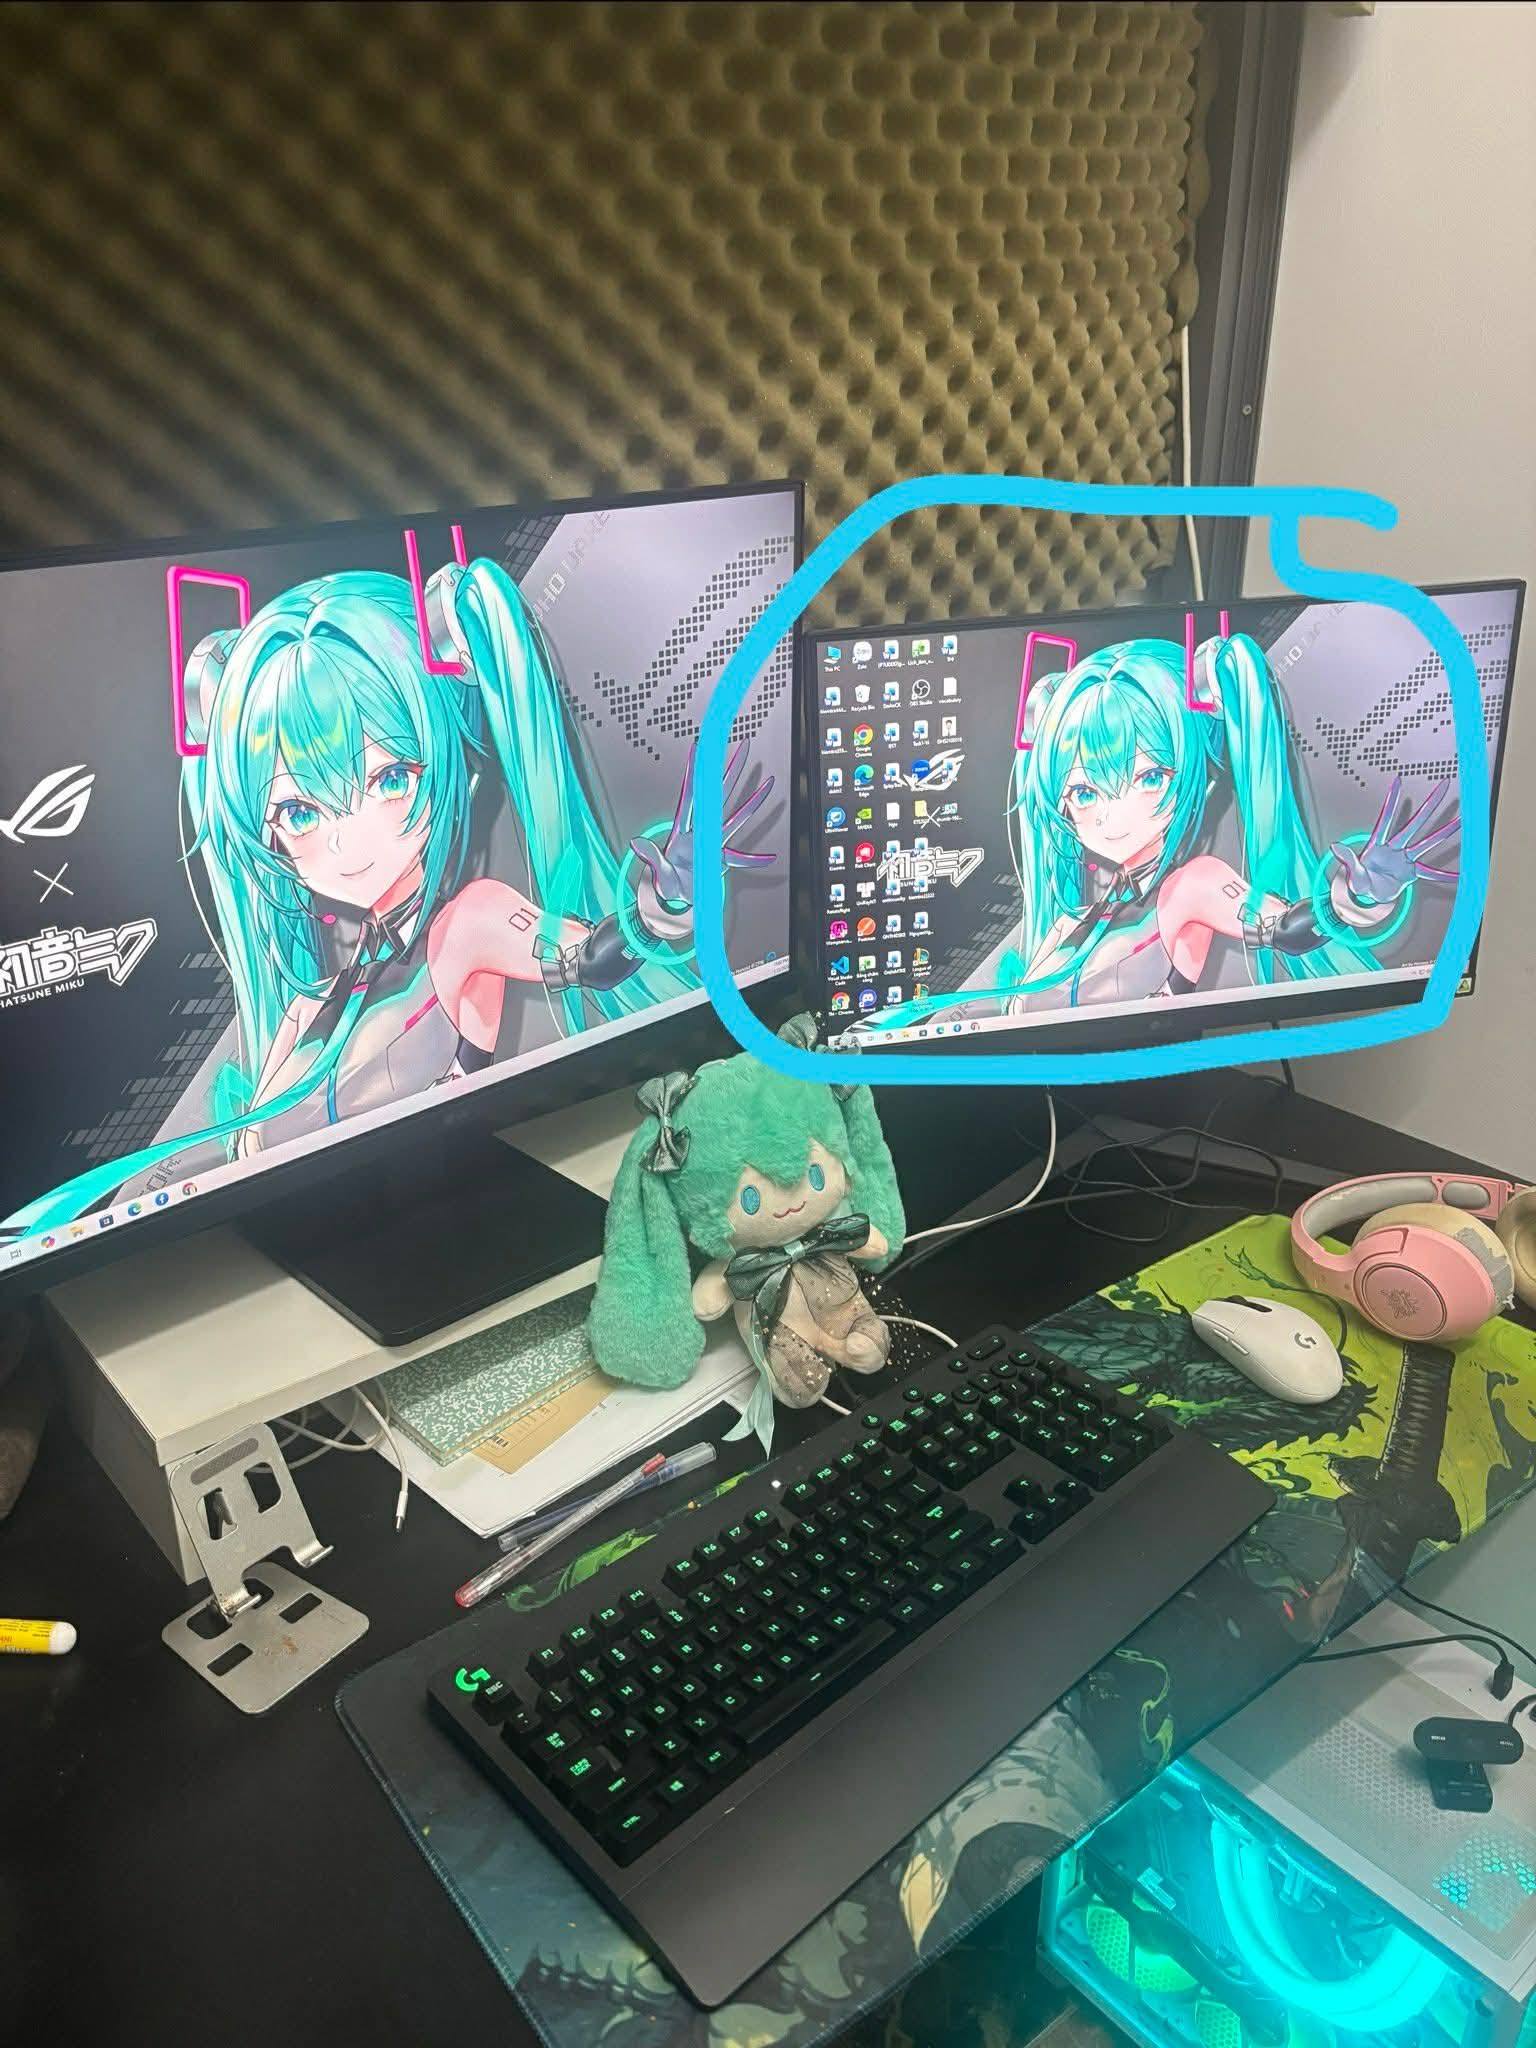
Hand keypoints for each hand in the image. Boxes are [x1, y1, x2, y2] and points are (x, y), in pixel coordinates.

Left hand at [629, 741, 775, 924]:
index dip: (696, 773)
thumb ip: (651, 856)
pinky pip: (741, 858)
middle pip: (719, 796)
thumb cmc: (665, 886)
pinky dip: (754, 860)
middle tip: (743, 749)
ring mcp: (712, 843)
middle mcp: (700, 832)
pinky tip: (768, 858)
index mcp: (683, 832)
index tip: (700, 750)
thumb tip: (636, 842)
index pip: (692, 795)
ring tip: (767, 784)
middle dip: (731, 771)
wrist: (674, 901)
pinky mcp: (721, 859)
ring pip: (735, 817)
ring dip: (752, 801)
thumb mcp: (658, 872)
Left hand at [1331, 776, 1458, 907]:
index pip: (1387, 818)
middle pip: (1416, 822)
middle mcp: (1395, 848)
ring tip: (1461, 821)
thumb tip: (1336, 846)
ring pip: (1428, 842)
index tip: (1397, 782)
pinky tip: (1458, 874)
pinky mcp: (1412, 872)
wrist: (1367, 897)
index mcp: (1379, 845)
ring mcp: (1405, 858)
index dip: (1392, 801)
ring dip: (1445, 831)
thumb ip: (1348, 859)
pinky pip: (1431, 872)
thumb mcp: (1353, 873)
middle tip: (1443, 787)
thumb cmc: (1360, 883)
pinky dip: (1444, 875)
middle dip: (1430, 804)